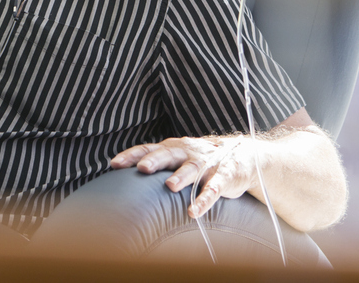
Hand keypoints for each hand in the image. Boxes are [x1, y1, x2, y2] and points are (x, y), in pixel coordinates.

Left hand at [110, 136, 255, 218]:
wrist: (244, 156)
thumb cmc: (201, 161)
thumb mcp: (178, 158)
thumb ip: (157, 165)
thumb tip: (122, 182)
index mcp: (174, 148)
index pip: (149, 148)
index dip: (132, 155)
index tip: (114, 164)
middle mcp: (188, 152)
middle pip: (169, 154)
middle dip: (155, 160)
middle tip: (141, 168)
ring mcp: (207, 163)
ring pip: (192, 168)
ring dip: (181, 177)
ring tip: (170, 187)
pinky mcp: (225, 175)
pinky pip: (214, 188)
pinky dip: (205, 199)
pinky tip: (194, 211)